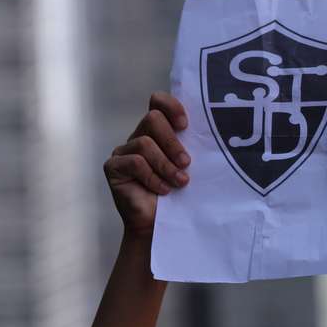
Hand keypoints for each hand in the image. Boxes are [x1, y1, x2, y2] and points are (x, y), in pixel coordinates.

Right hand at [103, 92, 190, 236]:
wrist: (160, 224)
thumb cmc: (178, 194)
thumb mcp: (188, 165)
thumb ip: (191, 146)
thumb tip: (212, 132)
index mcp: (158, 132)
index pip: (158, 102)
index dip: (171, 106)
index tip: (186, 125)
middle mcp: (139, 136)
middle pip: (152, 119)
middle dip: (172, 142)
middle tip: (186, 163)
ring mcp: (123, 151)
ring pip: (145, 143)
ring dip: (166, 165)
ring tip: (180, 182)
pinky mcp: (113, 167)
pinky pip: (135, 163)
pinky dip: (152, 177)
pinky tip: (163, 190)